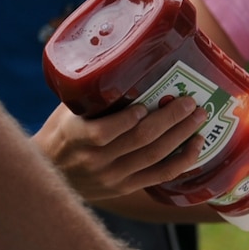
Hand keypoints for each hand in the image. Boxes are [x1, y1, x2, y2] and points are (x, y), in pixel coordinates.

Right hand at [32, 96, 207, 200]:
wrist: (49, 173)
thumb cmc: (60, 133)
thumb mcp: (65, 110)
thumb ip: (90, 95)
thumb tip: (119, 62)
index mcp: (74, 137)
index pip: (102, 133)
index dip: (127, 120)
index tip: (145, 104)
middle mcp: (95, 160)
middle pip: (139, 140)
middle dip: (169, 119)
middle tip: (189, 102)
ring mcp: (112, 177)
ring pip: (154, 156)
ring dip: (181, 136)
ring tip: (199, 117)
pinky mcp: (126, 188)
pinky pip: (160, 175)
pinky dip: (182, 161)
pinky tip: (197, 145)